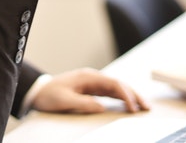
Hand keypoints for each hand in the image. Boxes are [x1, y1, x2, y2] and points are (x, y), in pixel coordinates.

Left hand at [31, 68, 150, 113]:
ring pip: (117, 88)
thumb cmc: (49, 95)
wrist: (38, 91)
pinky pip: (110, 93)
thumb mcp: (64, 100)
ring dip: (130, 97)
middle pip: (119, 84)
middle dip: (134, 95)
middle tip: (147, 107)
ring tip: (142, 107)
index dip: (126, 95)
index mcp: (88, 77)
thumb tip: (102, 107)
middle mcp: (93, 78)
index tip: (133, 107)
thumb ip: (83, 103)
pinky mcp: (91, 90)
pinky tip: (129, 105)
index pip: (114, 84)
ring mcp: (93, 83)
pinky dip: (121, 98)